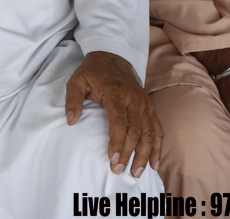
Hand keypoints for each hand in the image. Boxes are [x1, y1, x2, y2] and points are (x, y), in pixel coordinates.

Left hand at [66, 51, 161, 177]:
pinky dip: (158, 146)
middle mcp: (134, 99)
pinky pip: (157, 128)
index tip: (112, 159)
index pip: (119, 122)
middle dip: (129, 153)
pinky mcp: (150, 106)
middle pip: (136, 131)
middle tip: (119, 170)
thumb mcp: (76, 81)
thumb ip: (72, 100)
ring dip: (145, 154)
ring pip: (149, 133)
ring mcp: (144, 103)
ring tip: (137, 172)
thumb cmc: (92, 72)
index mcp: (116, 93)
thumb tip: (71, 121)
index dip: (117, 142)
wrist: (112, 57)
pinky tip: (154, 163)